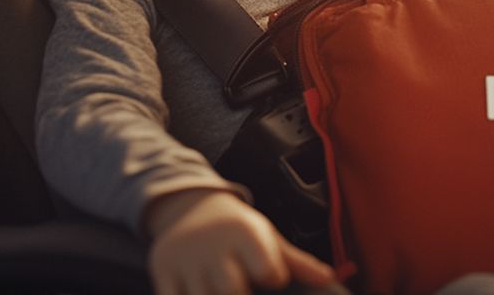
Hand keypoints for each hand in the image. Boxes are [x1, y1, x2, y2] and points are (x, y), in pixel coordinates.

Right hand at [146, 189, 335, 294]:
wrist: (187, 206)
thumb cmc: (236, 229)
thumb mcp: (267, 236)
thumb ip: (297, 262)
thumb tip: (330, 279)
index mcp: (244, 234)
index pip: (268, 269)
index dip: (272, 276)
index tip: (271, 278)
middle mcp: (213, 245)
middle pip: (232, 290)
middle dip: (239, 293)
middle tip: (243, 287)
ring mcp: (185, 261)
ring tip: (222, 290)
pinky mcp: (163, 273)